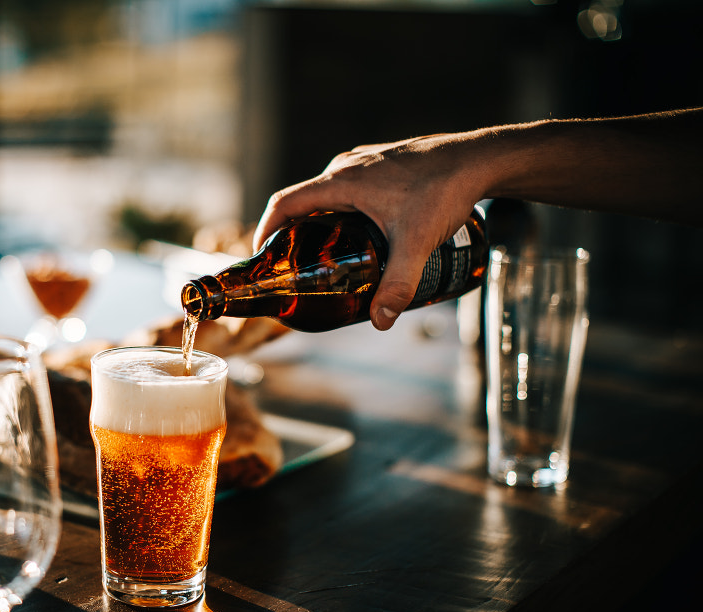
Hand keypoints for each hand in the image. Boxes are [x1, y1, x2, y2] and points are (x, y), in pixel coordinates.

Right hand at [253, 133, 488, 330]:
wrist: (481, 158)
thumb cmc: (446, 190)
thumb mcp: (416, 243)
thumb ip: (397, 284)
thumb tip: (379, 321)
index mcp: (341, 181)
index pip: (284, 203)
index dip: (265, 230)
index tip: (262, 257)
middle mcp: (346, 167)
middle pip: (304, 201)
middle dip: (294, 233)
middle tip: (296, 265)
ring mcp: (365, 162)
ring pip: (328, 193)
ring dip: (319, 220)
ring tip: (326, 252)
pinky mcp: (382, 163)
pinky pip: (348, 186)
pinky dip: (341, 208)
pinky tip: (361, 231)